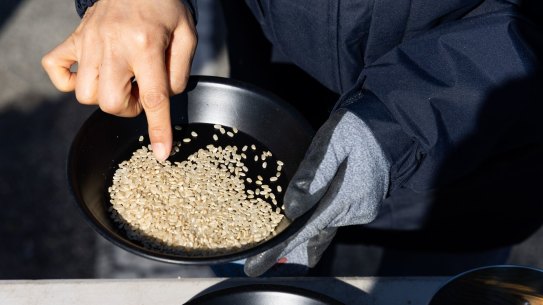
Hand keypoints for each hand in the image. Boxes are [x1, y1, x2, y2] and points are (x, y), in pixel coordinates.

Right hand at [41, 0, 196, 160]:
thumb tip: (165, 99)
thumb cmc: (166, 6)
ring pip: (84, 94)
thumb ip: (180, 72)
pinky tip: (91, 75)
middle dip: (129, 108)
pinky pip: (55, 68)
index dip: (158, 129)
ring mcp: (89, 42)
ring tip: (121, 81)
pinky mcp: (75, 37)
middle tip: (140, 92)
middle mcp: (113, 46)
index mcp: (145, 46)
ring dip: (105, 97)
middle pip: (111, 103)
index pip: (153, 98)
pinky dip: (68, 80)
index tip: (162, 153)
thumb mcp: (187, 35)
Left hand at [244, 110, 389, 276]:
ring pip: (324, 225)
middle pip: (315, 231)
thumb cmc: (358, 128)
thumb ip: (312, 174)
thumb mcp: (332, 141)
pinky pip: (334, 217)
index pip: (308, 229)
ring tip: (279, 240)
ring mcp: (361, 210)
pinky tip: (307, 218)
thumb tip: (290, 209)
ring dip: (305, 227)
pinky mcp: (363, 206)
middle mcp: (356, 210)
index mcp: (347, 196)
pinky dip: (319, 219)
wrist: (391, 125)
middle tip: (259, 259)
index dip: (281, 248)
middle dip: (289, 242)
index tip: (256, 267)